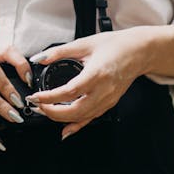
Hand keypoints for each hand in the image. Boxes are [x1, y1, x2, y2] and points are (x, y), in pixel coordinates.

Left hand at [25, 28, 151, 137]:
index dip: (49, 97)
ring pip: (82, 117)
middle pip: (75, 110)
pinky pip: (92, 118)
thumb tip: (39, 58)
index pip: (69, 92)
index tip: (35, 97)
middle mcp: (103, 90)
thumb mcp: (84, 43)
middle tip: (37, 106)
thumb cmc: (114, 45)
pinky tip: (66, 130)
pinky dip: (77, 125)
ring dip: (61, 119)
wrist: (138, 51)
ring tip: (45, 112)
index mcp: (96, 74)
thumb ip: (59, 52)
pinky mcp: (110, 103)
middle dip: (52, 112)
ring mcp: (108, 99)